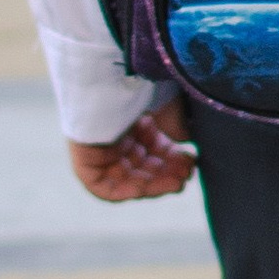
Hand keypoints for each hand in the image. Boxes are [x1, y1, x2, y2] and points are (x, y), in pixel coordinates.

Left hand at [69, 98, 195, 201]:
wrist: (109, 88)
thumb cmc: (139, 92)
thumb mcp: (166, 111)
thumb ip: (178, 131)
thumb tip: (190, 149)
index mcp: (130, 121)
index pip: (153, 148)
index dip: (173, 157)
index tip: (192, 160)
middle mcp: (114, 137)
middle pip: (144, 165)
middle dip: (168, 172)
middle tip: (187, 173)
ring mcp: (99, 153)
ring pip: (130, 178)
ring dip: (156, 184)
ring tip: (178, 181)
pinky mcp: (86, 167)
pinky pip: (107, 188)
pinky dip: (128, 190)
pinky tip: (146, 186)